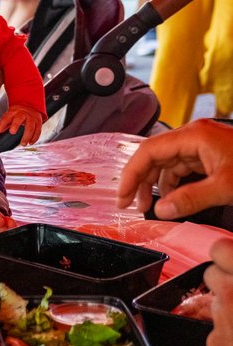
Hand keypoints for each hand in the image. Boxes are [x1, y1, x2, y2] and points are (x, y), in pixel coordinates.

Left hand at [0, 104, 42, 144]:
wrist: (31, 106)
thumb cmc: (17, 114)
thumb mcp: (10, 115)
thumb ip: (4, 123)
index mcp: (14, 112)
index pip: (6, 117)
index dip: (1, 124)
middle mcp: (23, 114)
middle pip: (19, 119)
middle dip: (15, 125)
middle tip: (12, 132)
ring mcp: (32, 118)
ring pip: (30, 127)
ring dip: (27, 136)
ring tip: (23, 144)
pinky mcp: (39, 122)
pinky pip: (38, 130)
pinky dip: (35, 137)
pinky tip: (30, 143)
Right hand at [116, 119, 232, 217]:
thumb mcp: (226, 187)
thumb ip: (191, 199)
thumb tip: (161, 210)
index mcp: (194, 136)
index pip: (149, 150)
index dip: (131, 173)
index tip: (123, 194)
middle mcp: (193, 136)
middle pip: (154, 156)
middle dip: (140, 180)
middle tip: (129, 202)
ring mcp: (200, 144)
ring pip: (165, 163)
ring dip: (155, 184)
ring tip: (148, 205)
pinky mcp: (207, 154)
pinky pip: (180, 167)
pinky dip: (171, 183)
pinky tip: (171, 198)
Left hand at [206, 239, 232, 345]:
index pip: (218, 248)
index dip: (228, 255)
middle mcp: (231, 293)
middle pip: (212, 274)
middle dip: (227, 282)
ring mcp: (222, 319)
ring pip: (215, 303)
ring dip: (230, 309)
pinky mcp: (216, 343)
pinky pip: (217, 331)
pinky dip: (229, 335)